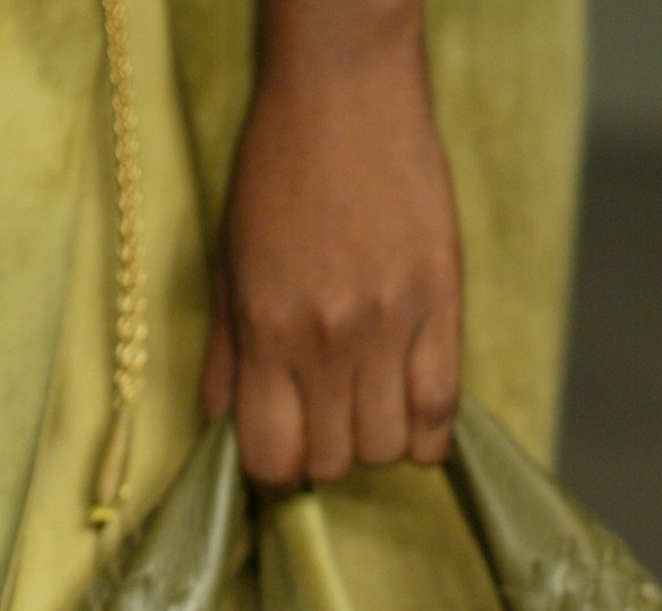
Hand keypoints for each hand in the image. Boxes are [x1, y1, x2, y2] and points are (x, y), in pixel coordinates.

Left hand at [202, 0, 462, 487]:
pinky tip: (410, 411)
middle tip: (325, 416)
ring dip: (375, 441)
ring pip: (386, 447)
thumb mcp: (228, 263)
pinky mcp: (440, 303)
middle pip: (334, 462)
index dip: (276, 468)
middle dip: (325, 452)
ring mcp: (389, 324)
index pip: (271, 459)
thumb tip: (221, 431)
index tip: (282, 445)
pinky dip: (426, 432)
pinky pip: (440, 410)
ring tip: (367, 403)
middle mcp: (327, 339)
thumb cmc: (277, 171)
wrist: (344, 91)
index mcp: (266, 330)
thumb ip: (226, 356)